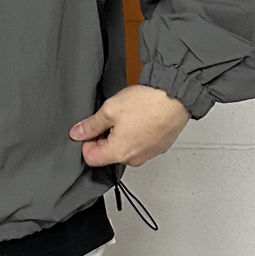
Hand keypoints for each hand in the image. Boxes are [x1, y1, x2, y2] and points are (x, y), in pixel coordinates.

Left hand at [69, 84, 190, 168]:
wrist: (176, 97)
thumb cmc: (147, 103)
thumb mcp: (110, 110)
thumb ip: (91, 125)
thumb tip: (78, 133)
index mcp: (118, 153)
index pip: (91, 158)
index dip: (86, 142)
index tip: (90, 129)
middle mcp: (134, 159)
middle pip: (108, 154)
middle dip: (104, 138)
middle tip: (110, 118)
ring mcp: (148, 154)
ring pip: (124, 149)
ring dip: (120, 135)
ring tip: (127, 116)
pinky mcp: (158, 147)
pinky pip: (140, 145)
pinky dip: (136, 134)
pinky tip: (139, 118)